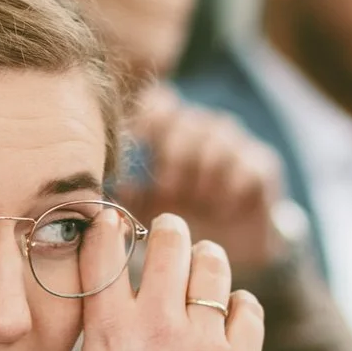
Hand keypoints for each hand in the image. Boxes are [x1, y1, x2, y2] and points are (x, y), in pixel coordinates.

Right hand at [76, 209, 264, 350]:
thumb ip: (107, 320)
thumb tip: (120, 272)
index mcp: (110, 329)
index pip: (107, 248)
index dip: (111, 225)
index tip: (116, 221)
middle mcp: (157, 327)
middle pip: (170, 241)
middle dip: (171, 231)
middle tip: (171, 234)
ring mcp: (203, 344)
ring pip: (213, 266)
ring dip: (207, 258)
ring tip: (203, 264)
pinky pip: (249, 307)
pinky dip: (239, 304)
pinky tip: (228, 314)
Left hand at [123, 85, 292, 275]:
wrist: (228, 247)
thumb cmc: (176, 221)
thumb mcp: (144, 207)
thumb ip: (123, 191)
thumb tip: (89, 190)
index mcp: (169, 132)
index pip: (157, 103)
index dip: (146, 116)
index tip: (133, 144)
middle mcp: (202, 129)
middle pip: (186, 119)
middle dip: (173, 153)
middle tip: (166, 189)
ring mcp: (234, 143)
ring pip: (218, 136)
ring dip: (202, 169)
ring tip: (193, 200)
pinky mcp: (262, 165)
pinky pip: (250, 162)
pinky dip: (233, 185)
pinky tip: (220, 208)